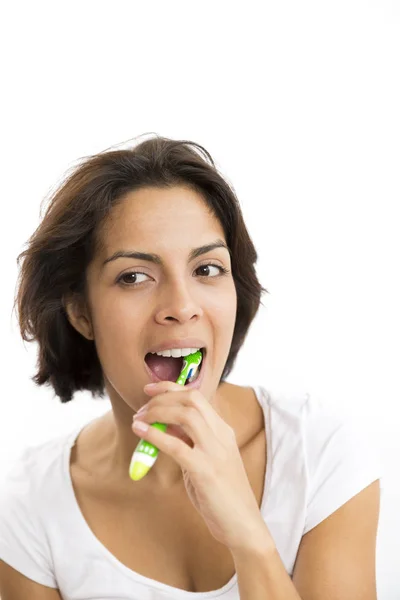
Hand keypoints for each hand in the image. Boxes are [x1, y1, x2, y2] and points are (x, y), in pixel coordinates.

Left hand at [132, 380, 269, 552]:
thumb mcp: (205, 460)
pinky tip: (140, 432)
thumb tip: (162, 427)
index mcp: (223, 430)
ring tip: (139, 419)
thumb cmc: (221, 494)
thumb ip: (188, 442)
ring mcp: (215, 452)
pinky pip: (177, 446)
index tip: (149, 389)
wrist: (243, 524)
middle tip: (141, 409)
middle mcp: (221, 435)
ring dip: (157, 412)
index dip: (170, 388)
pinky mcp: (206, 471)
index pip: (196, 396)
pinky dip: (155, 435)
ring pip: (186, 415)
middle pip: (191, 399)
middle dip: (161, 398)